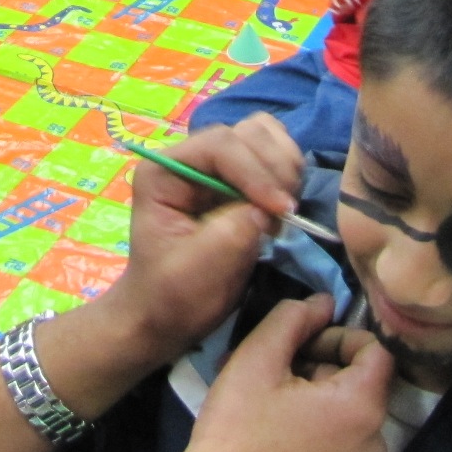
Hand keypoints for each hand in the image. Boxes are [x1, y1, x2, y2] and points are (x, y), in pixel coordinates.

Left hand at [106, 115, 306, 355]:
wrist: (168, 317)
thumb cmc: (173, 296)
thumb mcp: (200, 268)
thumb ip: (234, 230)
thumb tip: (269, 207)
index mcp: (164, 171)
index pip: (219, 145)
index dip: (255, 172)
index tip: (280, 210)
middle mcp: (188, 159)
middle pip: (245, 134)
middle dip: (273, 169)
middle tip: (286, 212)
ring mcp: (214, 167)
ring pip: (263, 137)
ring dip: (284, 169)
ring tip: (283, 210)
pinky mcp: (236, 180)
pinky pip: (271, 157)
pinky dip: (286, 175)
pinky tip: (281, 210)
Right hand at [168, 297, 391, 451]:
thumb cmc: (237, 430)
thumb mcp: (257, 360)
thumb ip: (294, 319)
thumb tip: (324, 301)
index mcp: (362, 408)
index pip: (376, 350)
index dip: (339, 336)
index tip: (301, 343)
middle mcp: (374, 445)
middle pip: (360, 385)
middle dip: (320, 367)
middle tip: (275, 368)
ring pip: (347, 416)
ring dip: (315, 399)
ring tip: (269, 400)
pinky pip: (339, 448)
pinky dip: (316, 431)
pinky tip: (277, 433)